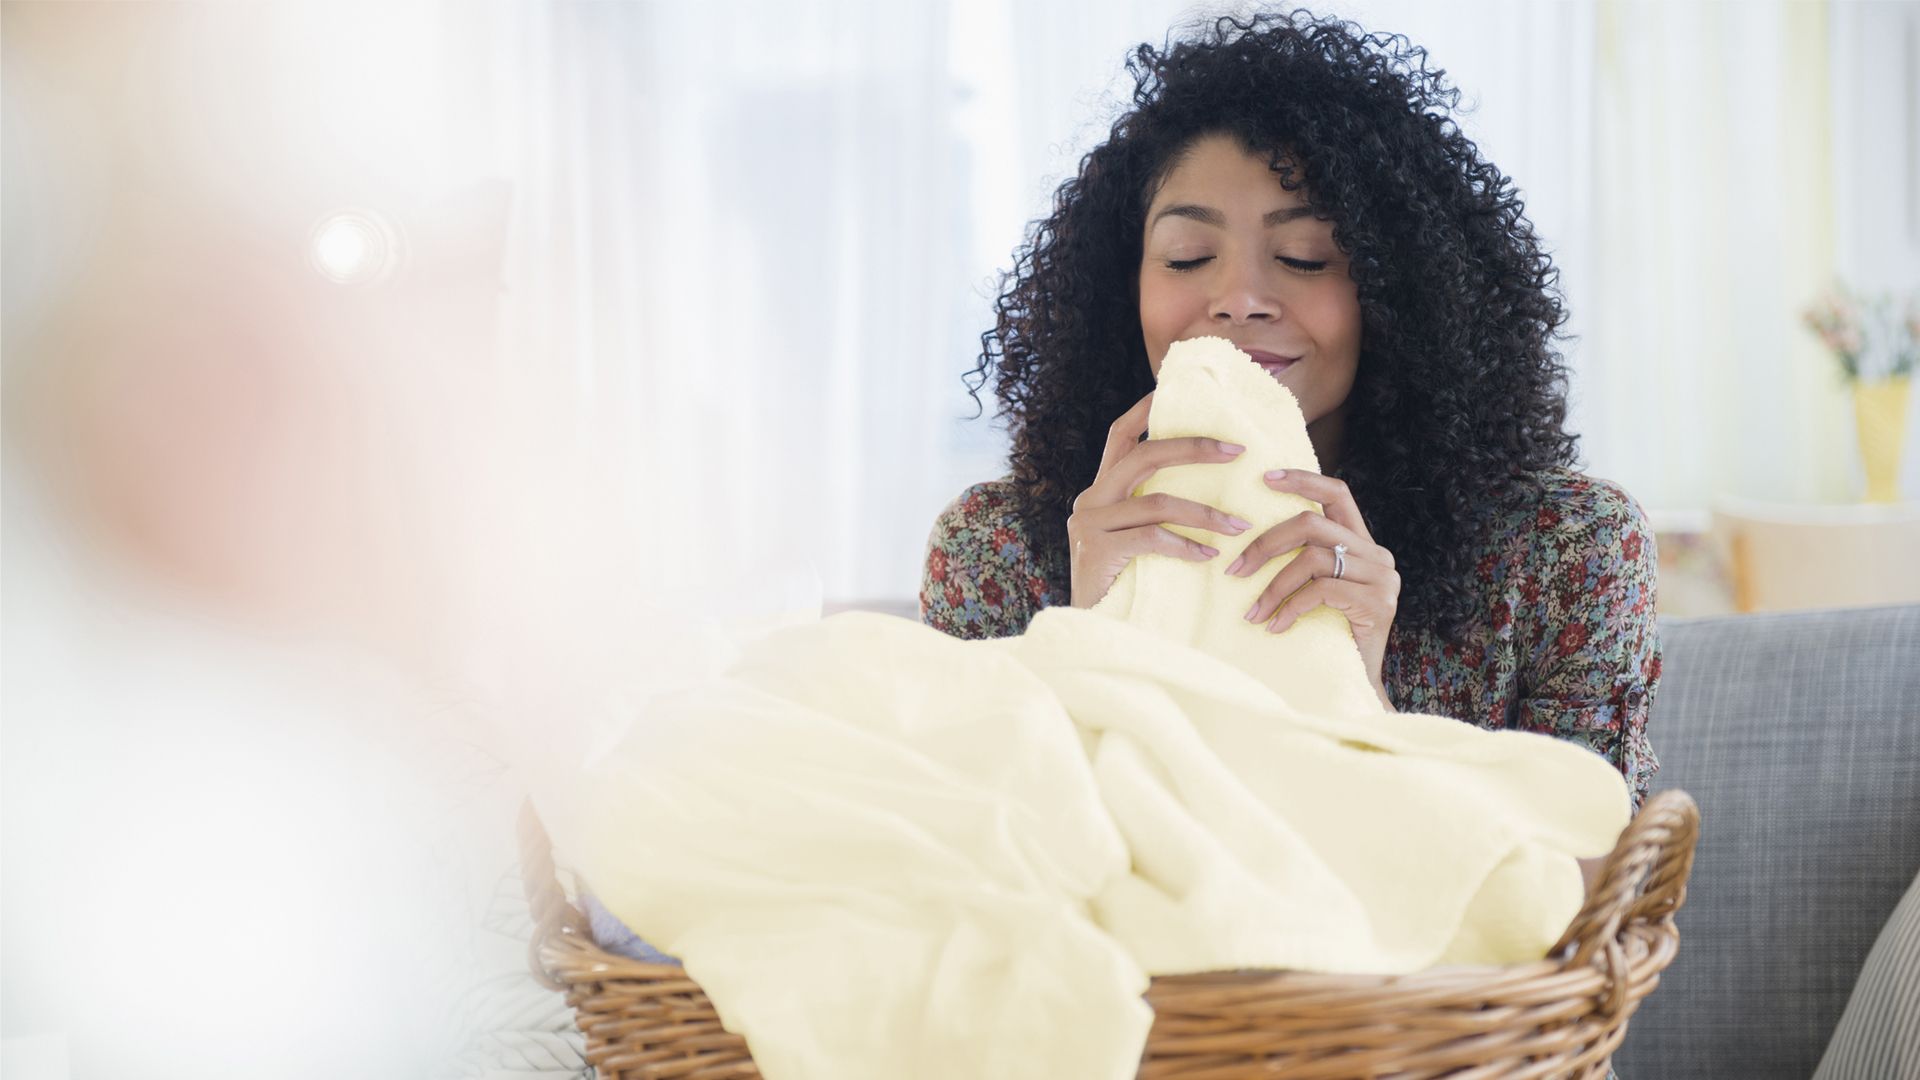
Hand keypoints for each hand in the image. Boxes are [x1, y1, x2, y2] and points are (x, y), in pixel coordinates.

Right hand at [1067, 391, 1251, 607]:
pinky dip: (1185, 545)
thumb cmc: (1123, 588)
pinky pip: (1151, 538)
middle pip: (1144, 455)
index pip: (1121, 436)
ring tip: (1240, 525)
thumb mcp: (1137, 541)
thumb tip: (1212, 490)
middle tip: (1238, 452)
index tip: (1177, 391)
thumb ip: (1155, 512)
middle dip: (1195, 448)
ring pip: (1157, 501)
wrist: (1089, 634)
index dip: (1146, 410)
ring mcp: (1090, 524)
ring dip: (1205, 513)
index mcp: (1101, 491)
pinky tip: (1209, 556)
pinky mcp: (1096, 550)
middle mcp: (1091, 499)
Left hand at [1226, 468, 1400, 707]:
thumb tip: (1249, 540)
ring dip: (1273, 585)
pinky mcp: (1379, 603)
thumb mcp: (1316, 590)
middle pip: (1312, 525)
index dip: (1303, 481)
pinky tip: (1274, 626)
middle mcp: (1377, 554)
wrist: (1359, 682)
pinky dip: (1290, 606)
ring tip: (1251, 612)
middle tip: (1234, 569)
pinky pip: (1321, 590)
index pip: (1338, 494)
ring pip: (1313, 559)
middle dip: (1266, 544)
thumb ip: (1303, 561)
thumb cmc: (1329, 635)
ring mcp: (1382, 577)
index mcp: (1361, 543)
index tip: (1265, 477)